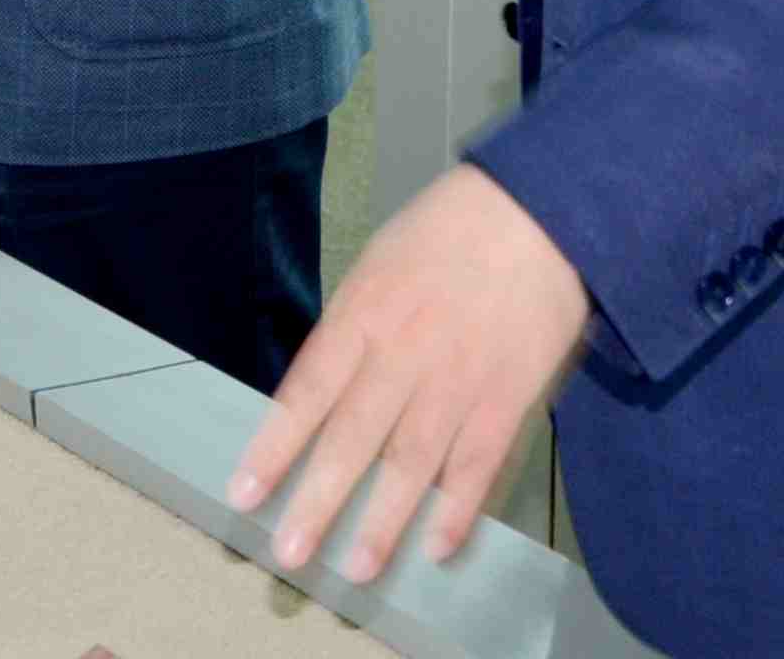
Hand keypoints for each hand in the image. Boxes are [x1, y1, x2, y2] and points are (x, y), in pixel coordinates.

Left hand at [225, 164, 587, 581]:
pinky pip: (478, 465)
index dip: (274, 446)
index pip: (306, 392)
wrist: (539, 214)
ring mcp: (457, 380)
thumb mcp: (376, 264)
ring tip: (356, 569)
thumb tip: (323, 389)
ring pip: (412, 464)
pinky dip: (458, 509)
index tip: (244, 492)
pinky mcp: (507, 398)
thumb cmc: (448, 233)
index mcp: (363, 315)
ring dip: (382, 522)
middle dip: (317, 500)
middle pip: (352, 438)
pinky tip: (436, 546)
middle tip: (289, 551)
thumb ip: (351, 329)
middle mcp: (403, 354)